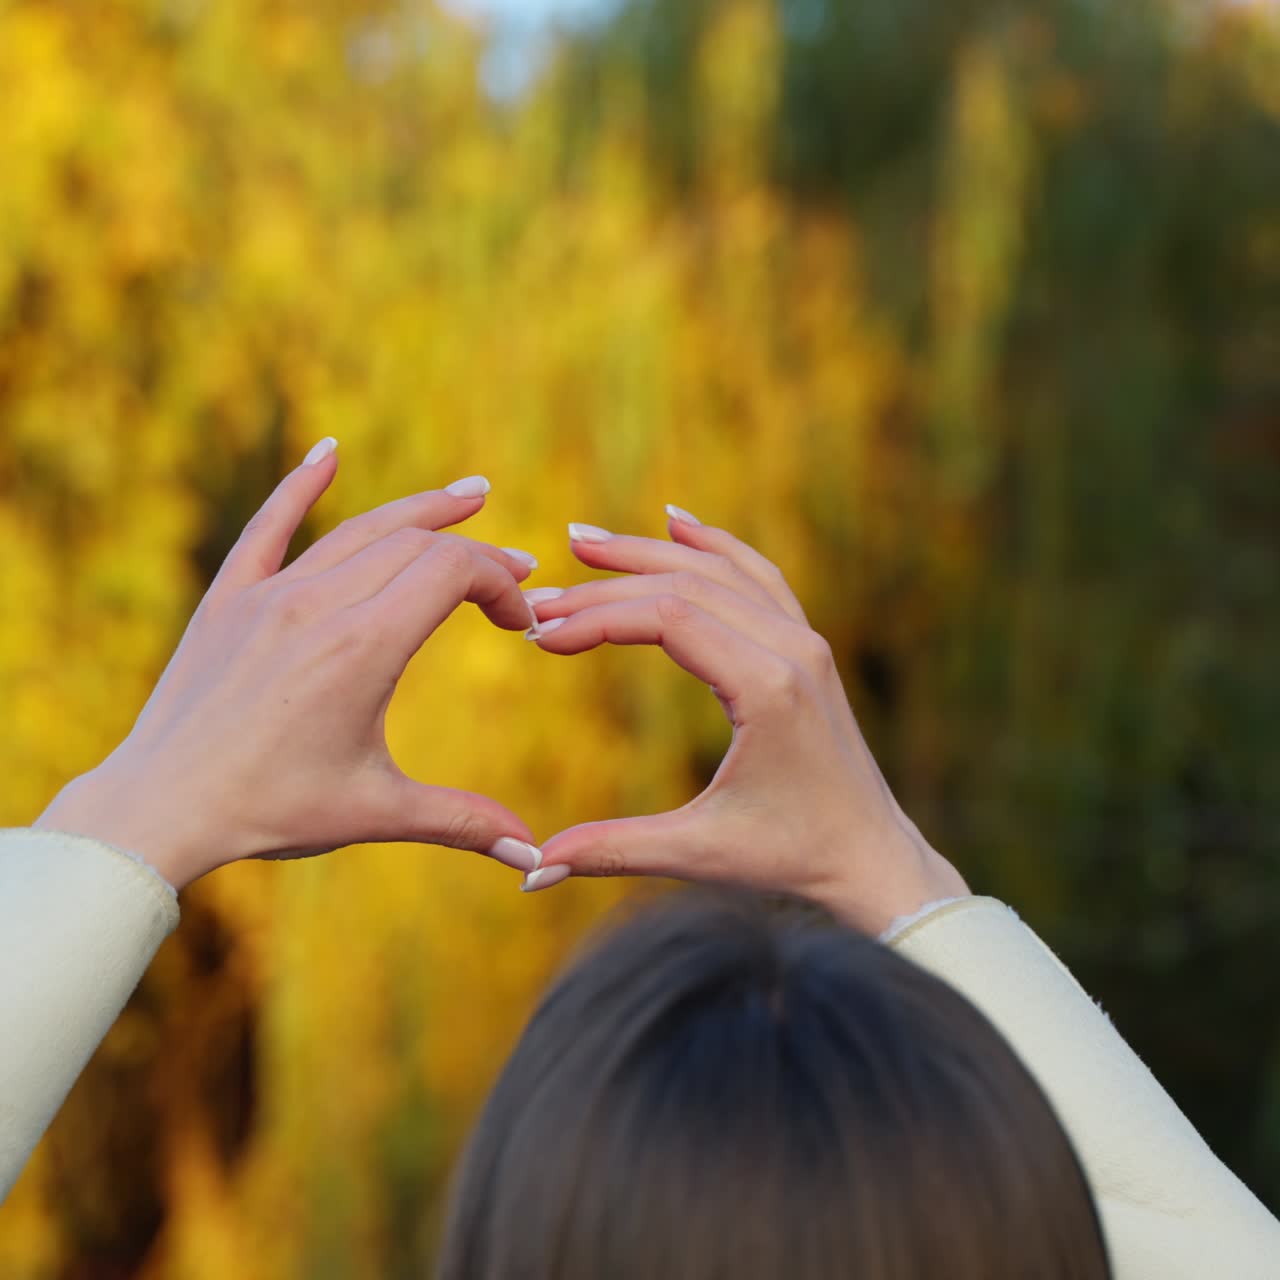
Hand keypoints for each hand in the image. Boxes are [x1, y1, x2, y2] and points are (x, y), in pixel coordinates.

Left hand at [34, 440, 544, 889]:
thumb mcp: (376, 812)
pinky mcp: (229, 600)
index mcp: (364, 647)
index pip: (453, 572)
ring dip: (420, 510)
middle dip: (477, 552)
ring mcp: (270, 595)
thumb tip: (535, 858)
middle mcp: (320, 605)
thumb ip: (463, 823)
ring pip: (358, 529)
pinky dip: (301, 485)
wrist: (160, 809)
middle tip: (517, 570)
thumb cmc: (270, 811)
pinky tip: (328, 453)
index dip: (501, 585)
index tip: (520, 625)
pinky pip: (268, 526)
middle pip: (416, 542)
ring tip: (468, 496)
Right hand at [524, 510, 968, 933]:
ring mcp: (806, 643)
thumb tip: (529, 873)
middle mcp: (793, 650)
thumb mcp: (698, 854)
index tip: (540, 635)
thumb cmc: (791, 857)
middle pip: (686, 585)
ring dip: (650, 554)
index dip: (596, 619)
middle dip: (606, 585)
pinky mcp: (807, 648)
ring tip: (585, 540)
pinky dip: (716, 547)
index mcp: (768, 688)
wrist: (871, 858)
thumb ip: (612, 851)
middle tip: (542, 594)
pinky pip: (759, 578)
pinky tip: (679, 525)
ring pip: (720, 572)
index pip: (667, 619)